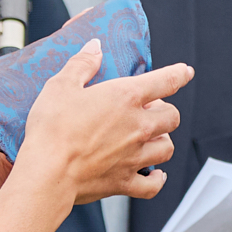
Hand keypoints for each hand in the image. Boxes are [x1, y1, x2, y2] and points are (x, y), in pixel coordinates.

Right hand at [19, 41, 193, 203]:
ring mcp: (134, 156)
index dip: (179, 74)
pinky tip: (156, 175)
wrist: (47, 172)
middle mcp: (138, 127)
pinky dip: (157, 180)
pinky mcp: (124, 181)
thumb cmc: (52, 129)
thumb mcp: (61, 86)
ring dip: (163, 140)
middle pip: (172, 116)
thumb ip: (82, 64)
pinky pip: (153, 184)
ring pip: (167, 148)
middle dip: (165, 110)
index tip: (185, 72)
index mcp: (125, 98)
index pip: (165, 81)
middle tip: (150, 108)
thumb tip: (94, 47)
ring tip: (152, 138)